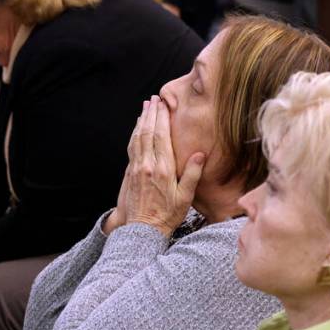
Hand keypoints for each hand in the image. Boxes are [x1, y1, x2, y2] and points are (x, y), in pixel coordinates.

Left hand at [120, 96, 204, 235]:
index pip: (161, 136)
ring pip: (138, 138)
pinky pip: (132, 148)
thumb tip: (200, 154)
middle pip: (148, 133)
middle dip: (150, 114)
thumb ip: (192, 174)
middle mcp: (148, 166)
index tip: (163, 104)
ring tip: (145, 107)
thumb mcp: (186, 197)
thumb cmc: (168, 215)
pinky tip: (137, 129)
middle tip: (153, 99)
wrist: (143, 230)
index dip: (161, 118)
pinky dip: (135, 134)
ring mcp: (136, 169)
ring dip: (141, 121)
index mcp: (163, 169)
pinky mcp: (130, 174)